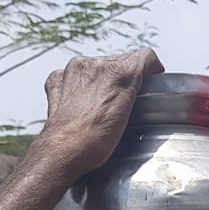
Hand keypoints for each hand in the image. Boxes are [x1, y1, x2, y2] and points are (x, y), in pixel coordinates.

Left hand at [38, 49, 164, 181]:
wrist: (65, 152)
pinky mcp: (56, 86)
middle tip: (128, 100)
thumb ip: (137, 82)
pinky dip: (79, 88)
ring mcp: (71, 74)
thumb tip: (145, 70)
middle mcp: (91, 66)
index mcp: (111, 68)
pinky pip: (72, 78)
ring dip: (102, 82)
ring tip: (105, 106)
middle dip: (124, 78)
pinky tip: (84, 105)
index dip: (151, 70)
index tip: (151, 81)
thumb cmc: (95, 137)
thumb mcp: (129, 108)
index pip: (142, 57)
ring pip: (96, 69)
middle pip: (118, 62)